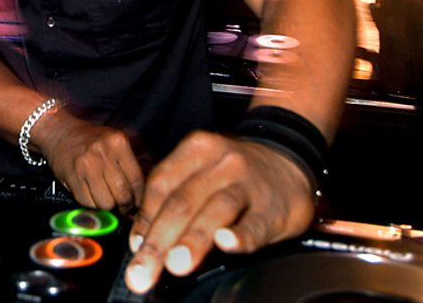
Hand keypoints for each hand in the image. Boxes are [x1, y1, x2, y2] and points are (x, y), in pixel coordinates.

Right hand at [34, 113, 144, 213]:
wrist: (59, 132)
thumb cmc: (90, 139)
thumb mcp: (115, 141)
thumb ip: (132, 162)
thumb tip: (146, 190)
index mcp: (118, 143)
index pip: (137, 180)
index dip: (139, 197)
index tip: (138, 203)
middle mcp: (102, 153)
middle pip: (123, 194)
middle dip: (125, 206)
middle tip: (123, 206)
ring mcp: (86, 166)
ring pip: (105, 203)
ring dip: (107, 206)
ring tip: (105, 198)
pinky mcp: (72, 178)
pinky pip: (87, 203)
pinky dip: (91, 204)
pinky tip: (92, 195)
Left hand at [123, 131, 315, 293]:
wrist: (288, 160)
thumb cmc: (234, 174)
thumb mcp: (202, 170)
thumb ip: (174, 197)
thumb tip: (141, 240)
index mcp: (196, 150)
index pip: (161, 184)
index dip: (144, 219)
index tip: (134, 249)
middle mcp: (221, 163)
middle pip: (183, 201)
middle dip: (158, 241)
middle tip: (143, 271)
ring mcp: (249, 184)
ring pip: (216, 210)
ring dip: (193, 239)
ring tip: (176, 264)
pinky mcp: (274, 208)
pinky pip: (255, 223)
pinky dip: (241, 236)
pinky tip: (227, 244)